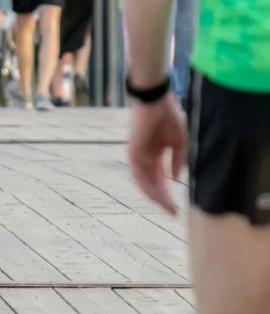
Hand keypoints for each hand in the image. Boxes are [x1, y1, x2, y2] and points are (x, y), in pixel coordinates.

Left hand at [128, 92, 187, 214]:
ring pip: (145, 182)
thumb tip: (176, 179)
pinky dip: (147, 185)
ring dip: (156, 196)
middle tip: (173, 212)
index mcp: (156, 155)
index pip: (161, 179)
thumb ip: (178, 160)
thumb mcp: (179, 142)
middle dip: (162, 199)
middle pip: (152, 184)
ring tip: (167, 207)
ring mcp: (138, 156)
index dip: (168, 193)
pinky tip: (158, 195)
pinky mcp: (133, 153)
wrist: (156, 101)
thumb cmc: (168, 117)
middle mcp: (145, 158)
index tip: (177, 207)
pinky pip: (139, 174)